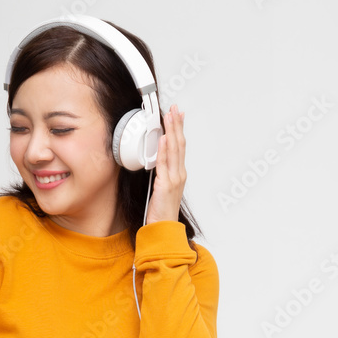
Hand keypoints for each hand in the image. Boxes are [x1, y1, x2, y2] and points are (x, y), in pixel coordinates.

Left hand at [144, 104, 185, 223]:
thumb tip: (157, 157)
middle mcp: (179, 174)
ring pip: (174, 150)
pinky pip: (164, 164)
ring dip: (171, 131)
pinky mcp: (165, 185)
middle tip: (174, 108)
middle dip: (176, 124)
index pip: (180, 146)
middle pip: (179, 144)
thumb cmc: (162, 211)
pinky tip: (163, 138)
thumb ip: (162, 172)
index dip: (179, 129)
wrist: (163, 229)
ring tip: (169, 116)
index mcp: (179, 174)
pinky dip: (163, 150)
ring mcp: (174, 179)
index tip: (177, 115)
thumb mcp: (162, 187)